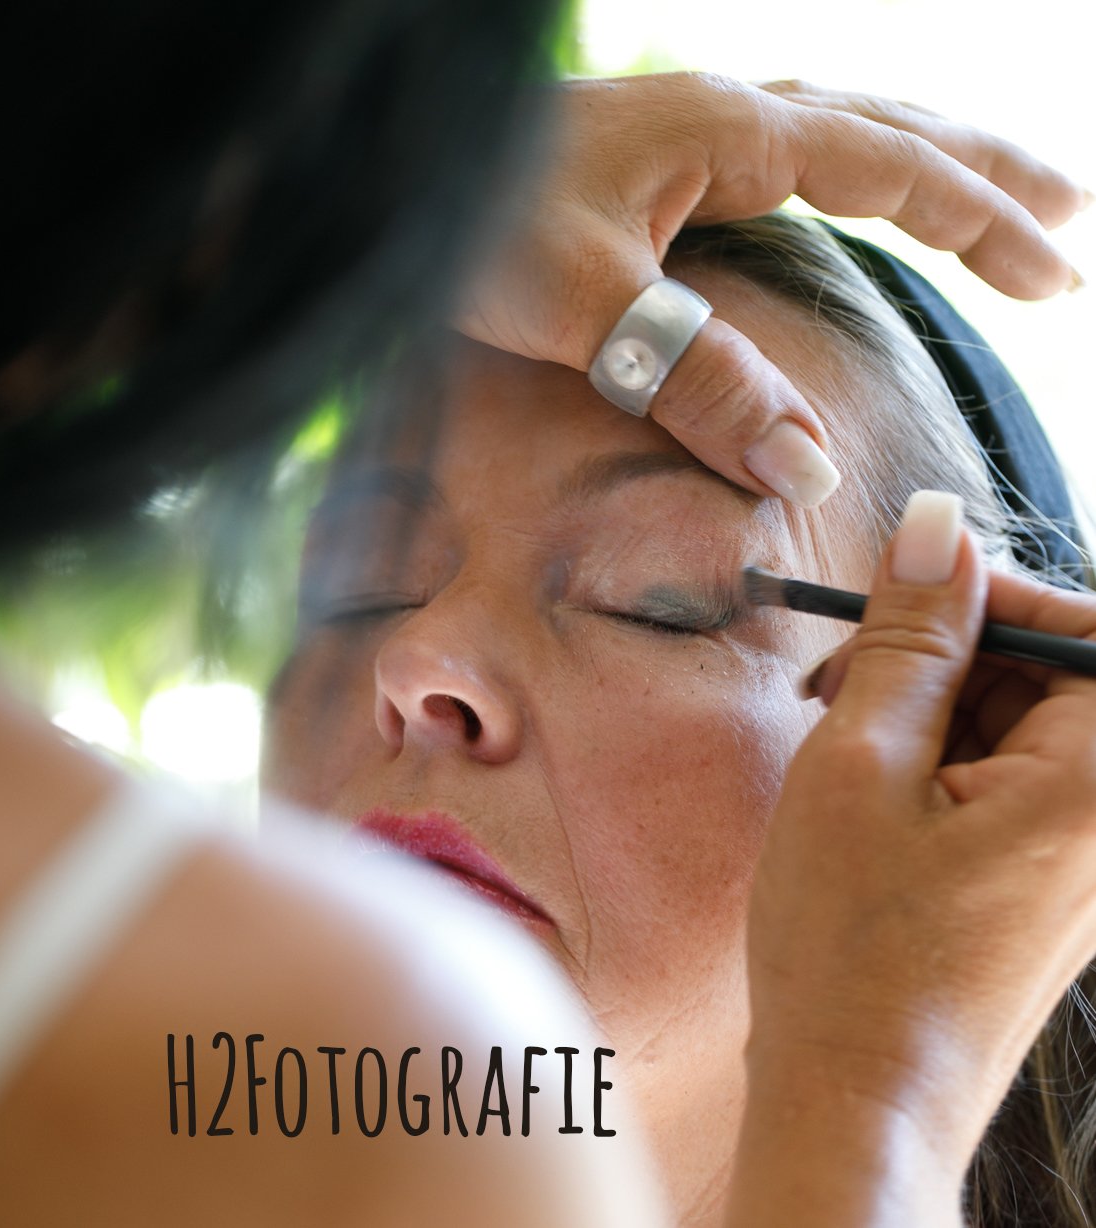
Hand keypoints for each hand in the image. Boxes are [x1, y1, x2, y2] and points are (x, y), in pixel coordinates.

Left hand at [457, 73, 1088, 507]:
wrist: (377, 176)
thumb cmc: (464, 223)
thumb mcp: (589, 306)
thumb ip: (701, 382)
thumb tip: (807, 467)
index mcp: (727, 132)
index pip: (897, 169)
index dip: (983, 221)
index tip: (1059, 269)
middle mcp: (719, 114)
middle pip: (889, 128)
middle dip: (983, 173)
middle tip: (1067, 214)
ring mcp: (684, 128)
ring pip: (837, 129)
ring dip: (920, 161)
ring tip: (983, 197)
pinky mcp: (649, 158)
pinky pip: (778, 150)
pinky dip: (839, 169)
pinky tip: (836, 191)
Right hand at [741, 492, 1095, 1204]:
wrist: (855, 1099)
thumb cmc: (851, 946)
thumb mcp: (859, 764)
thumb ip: (908, 639)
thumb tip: (935, 527)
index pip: (1078, 629)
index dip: (983, 598)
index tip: (894, 612)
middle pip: (1047, 676)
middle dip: (941, 660)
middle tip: (836, 689)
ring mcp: (1081, 861)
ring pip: (1017, 728)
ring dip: (926, 714)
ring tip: (837, 752)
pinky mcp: (1044, 885)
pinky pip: (1005, 784)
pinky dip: (933, 766)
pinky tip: (862, 795)